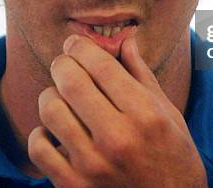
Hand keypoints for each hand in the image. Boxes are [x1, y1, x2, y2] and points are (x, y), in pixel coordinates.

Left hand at [27, 35, 206, 187]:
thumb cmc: (174, 157)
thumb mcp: (168, 112)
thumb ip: (141, 74)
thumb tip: (125, 39)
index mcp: (145, 114)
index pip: (100, 64)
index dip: (81, 46)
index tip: (75, 43)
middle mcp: (118, 138)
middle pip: (70, 80)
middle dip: (63, 63)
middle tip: (65, 63)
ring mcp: (93, 165)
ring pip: (50, 109)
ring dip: (52, 95)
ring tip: (62, 98)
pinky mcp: (74, 187)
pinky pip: (38, 147)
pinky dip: (42, 133)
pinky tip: (56, 132)